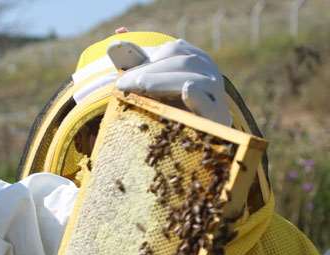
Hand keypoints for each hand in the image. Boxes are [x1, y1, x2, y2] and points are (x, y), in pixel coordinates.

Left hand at [111, 39, 232, 125]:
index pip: (172, 50)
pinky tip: (187, 91)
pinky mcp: (218, 117)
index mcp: (195, 59)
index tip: (121, 76)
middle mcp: (209, 72)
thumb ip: (136, 62)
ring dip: (161, 82)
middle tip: (121, 84)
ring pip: (192, 79)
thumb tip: (117, 34)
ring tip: (139, 87)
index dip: (146, 60)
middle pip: (181, 63)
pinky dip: (198, 97)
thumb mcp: (149, 82)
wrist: (189, 140)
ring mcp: (215, 94)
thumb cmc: (165, 106)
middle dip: (148, 72)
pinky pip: (209, 104)